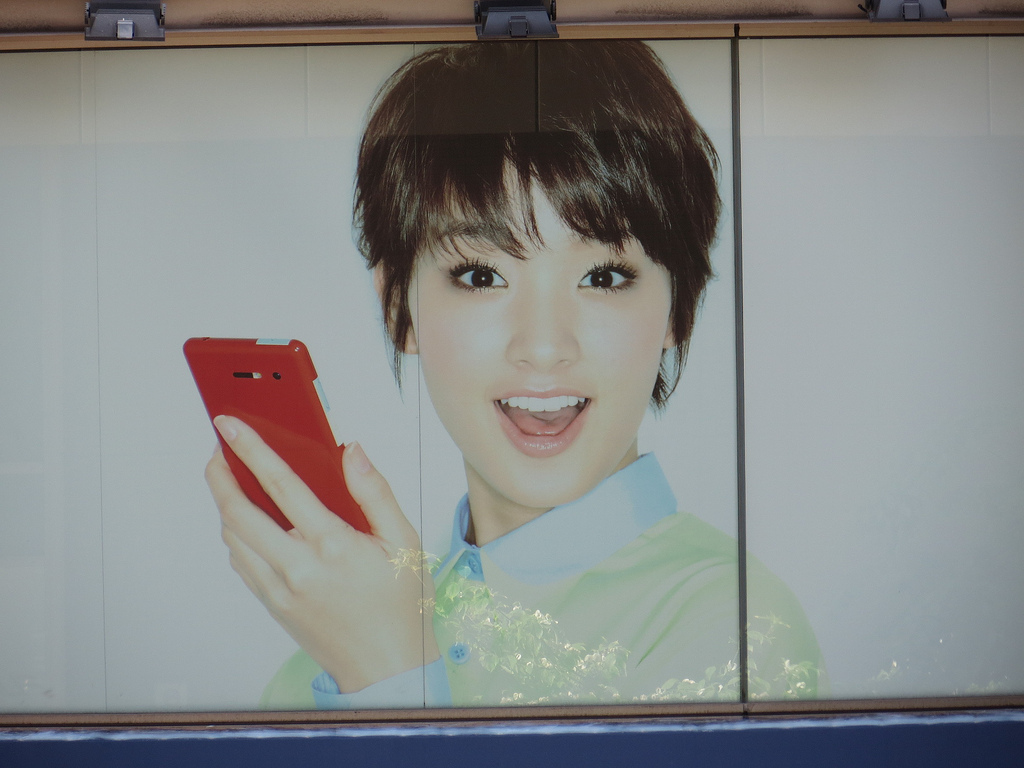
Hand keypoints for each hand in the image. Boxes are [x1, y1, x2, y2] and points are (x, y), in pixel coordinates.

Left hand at [205, 415, 438, 692]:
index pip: (282, 485)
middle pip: (239, 512)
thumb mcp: (405, 542)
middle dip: (219, 475)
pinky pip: (241, 562)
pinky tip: (248, 522)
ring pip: (233, 538)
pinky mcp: (273, 605)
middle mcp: (299, 568)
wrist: (388, 669)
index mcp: (333, 546)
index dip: (251, 450)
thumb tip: (353, 452)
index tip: (230, 426)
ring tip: (230, 481)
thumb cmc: (401, 608)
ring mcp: (280, 590)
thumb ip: (375, 492)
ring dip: (224, 504)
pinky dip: (236, 535)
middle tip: (216, 451)